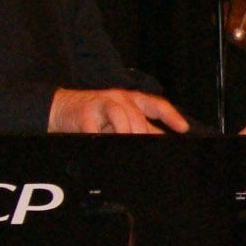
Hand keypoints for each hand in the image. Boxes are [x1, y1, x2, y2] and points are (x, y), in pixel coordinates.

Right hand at [48, 87, 189, 133]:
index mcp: (132, 100)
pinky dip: (100, 136)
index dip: (171, 116)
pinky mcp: (85, 112)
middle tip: (141, 147)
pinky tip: (101, 141)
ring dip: (123, 133)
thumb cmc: (96, 116)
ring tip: (121, 142)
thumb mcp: (121, 120)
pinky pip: (96, 128)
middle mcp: (120, 98)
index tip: (183, 128)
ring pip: (120, 118)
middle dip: (141, 135)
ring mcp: (102, 103)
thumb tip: (161, 142)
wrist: (61, 109)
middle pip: (138, 118)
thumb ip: (141, 129)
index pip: (156, 105)